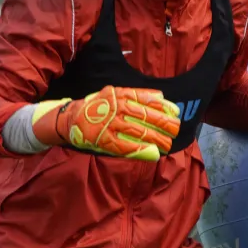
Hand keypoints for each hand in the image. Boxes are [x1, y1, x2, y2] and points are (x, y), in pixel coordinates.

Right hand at [31, 86, 180, 159]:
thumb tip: (161, 96)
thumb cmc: (98, 107)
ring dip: (157, 139)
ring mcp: (110, 124)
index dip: (164, 107)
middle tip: (176, 129)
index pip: (147, 99)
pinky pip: (127, 146)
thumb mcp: (115, 94)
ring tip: (168, 144)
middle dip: (164, 124)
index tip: (176, 112)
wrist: (71, 118)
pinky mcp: (104, 140)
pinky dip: (142, 150)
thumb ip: (136, 95)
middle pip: (146, 116)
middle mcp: (116, 107)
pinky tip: (154, 153)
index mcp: (120, 95)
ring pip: (140, 132)